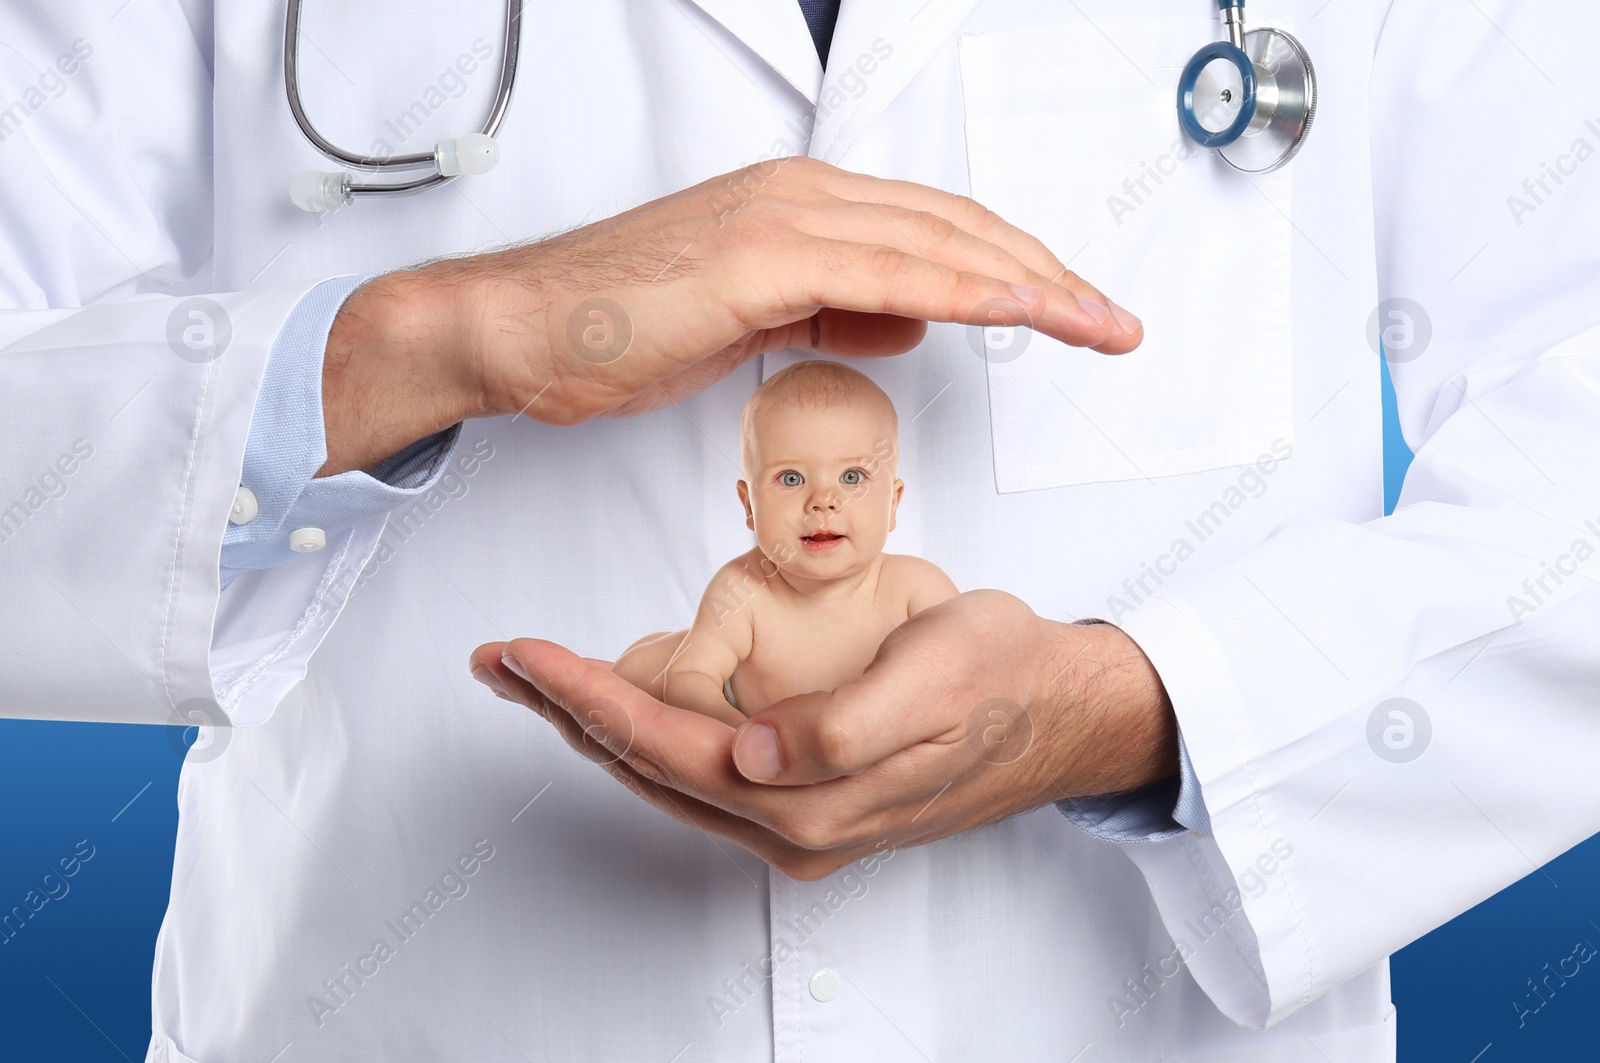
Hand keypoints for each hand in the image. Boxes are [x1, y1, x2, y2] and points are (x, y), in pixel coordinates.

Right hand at [318, 157, 1142, 474]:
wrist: (518, 330)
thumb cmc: (613, 329)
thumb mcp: (751, 323)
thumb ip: (833, 312)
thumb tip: (906, 323)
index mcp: (801, 210)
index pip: (936, 233)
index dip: (1014, 268)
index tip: (1071, 309)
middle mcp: (803, 198)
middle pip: (958, 229)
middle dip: (1048, 275)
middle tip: (1112, 320)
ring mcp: (784, 219)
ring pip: (941, 242)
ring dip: (1032, 283)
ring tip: (1095, 322)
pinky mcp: (762, 256)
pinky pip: (891, 271)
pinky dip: (967, 290)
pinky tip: (1021, 311)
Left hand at [469, 590, 1176, 879]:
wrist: (1061, 708)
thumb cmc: (1004, 677)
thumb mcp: (938, 681)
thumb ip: (845, 727)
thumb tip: (755, 754)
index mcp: (815, 802)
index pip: (670, 749)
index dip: (590, 701)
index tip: (528, 657)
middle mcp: (793, 825)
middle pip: (650, 768)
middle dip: (568, 713)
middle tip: (501, 663)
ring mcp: (798, 819)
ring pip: (667, 773)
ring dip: (596, 723)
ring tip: (536, 678)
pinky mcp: (807, 799)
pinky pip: (701, 770)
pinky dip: (646, 732)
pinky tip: (620, 703)